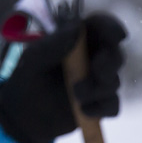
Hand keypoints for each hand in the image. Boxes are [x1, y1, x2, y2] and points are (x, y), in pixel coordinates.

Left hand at [0, 12, 126, 142]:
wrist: (23, 115)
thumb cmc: (27, 78)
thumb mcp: (34, 59)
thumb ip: (53, 43)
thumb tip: (77, 27)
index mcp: (77, 40)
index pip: (100, 27)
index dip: (112, 27)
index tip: (118, 35)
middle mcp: (92, 58)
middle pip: (115, 54)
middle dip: (110, 61)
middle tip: (97, 68)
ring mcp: (98, 82)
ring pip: (114, 81)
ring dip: (96, 88)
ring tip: (74, 94)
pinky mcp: (99, 105)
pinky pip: (112, 105)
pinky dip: (100, 108)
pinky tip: (83, 110)